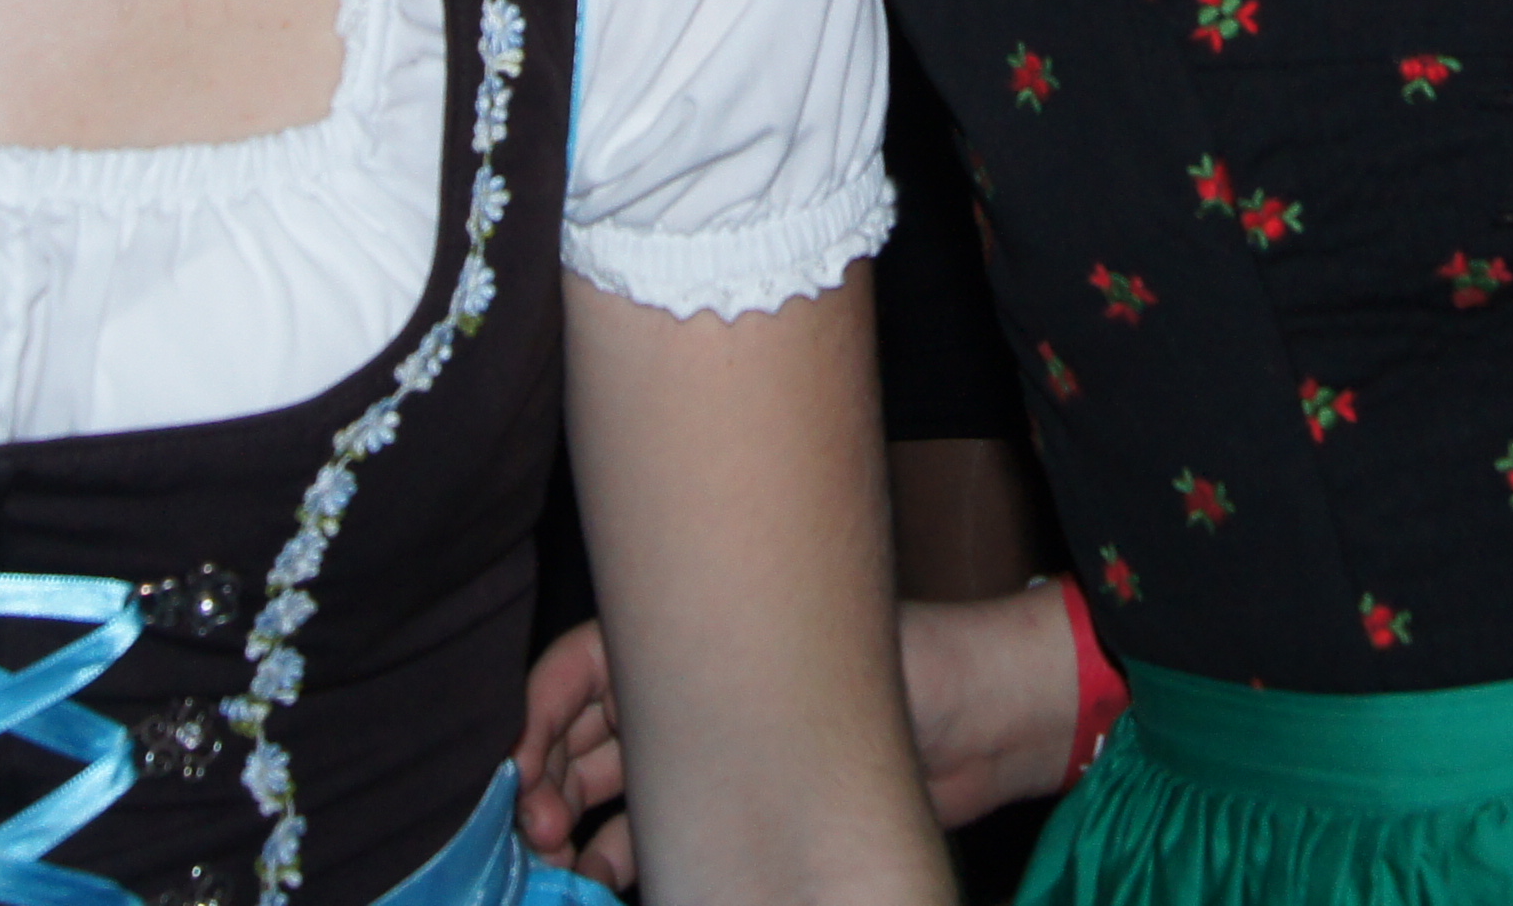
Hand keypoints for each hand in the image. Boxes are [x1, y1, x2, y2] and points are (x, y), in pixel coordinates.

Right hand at [516, 585, 1077, 877]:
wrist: (991, 722)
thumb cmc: (915, 662)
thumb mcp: (820, 656)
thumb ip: (735, 678)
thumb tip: (646, 717)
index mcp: (697, 631)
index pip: (582, 664)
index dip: (540, 711)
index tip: (521, 764)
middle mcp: (694, 688)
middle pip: (586, 734)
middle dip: (548, 779)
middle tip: (540, 831)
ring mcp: (716, 751)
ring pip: (615, 788)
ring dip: (579, 825)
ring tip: (567, 867)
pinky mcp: (741, 808)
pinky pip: (660, 831)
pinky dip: (624, 854)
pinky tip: (608, 882)